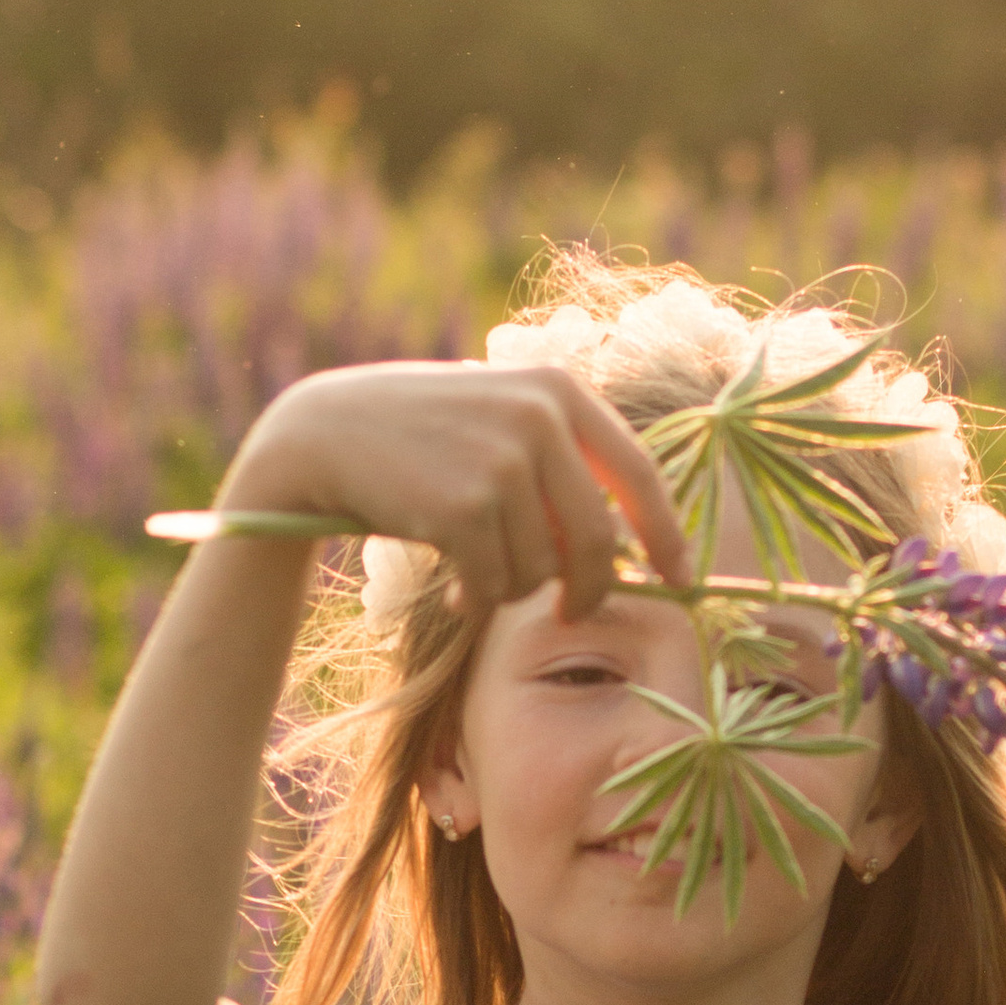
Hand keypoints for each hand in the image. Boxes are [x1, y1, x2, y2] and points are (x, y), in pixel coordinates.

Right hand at [217, 360, 693, 617]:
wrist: (325, 434)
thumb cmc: (424, 438)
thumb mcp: (501, 419)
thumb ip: (563, 461)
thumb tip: (634, 542)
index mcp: (560, 390)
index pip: (640, 473)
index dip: (665, 533)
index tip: (679, 577)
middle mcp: (539, 417)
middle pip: (597, 537)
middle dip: (588, 590)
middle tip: (570, 614)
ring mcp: (501, 461)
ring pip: (541, 567)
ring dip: (512, 589)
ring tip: (474, 573)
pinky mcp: (461, 507)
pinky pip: (495, 583)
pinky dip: (478, 600)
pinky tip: (451, 587)